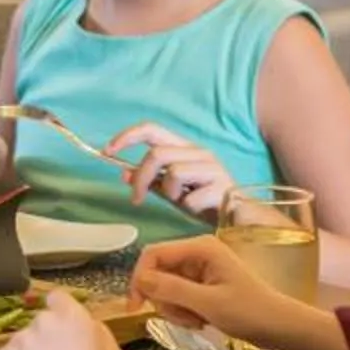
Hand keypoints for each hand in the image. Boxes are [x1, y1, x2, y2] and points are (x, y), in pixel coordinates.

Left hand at [0, 293, 129, 349]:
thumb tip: (83, 327)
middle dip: (43, 341)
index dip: (58, 315)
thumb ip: (94, 331)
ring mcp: (23, 338)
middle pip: (39, 324)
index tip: (60, 331)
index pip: (57, 299)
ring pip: (20, 343)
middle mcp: (46, 321)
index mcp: (74, 316)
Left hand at [105, 122, 233, 217]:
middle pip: (157, 153)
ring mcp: (213, 168)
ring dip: (169, 193)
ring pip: (174, 173)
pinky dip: (189, 208)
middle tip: (136, 199)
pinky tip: (199, 209)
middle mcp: (199, 152)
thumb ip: (151, 181)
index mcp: (185, 148)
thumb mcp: (172, 192)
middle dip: (141, 178)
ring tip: (181, 202)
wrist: (242, 219)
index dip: (127, 136)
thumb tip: (124, 172)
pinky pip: (191, 198)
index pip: (152, 129)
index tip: (107, 151)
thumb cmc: (206, 202)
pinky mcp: (223, 188)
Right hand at [130, 235, 264, 334]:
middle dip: (164, 300)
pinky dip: (183, 312)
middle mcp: (197, 253)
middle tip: (184, 319)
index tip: (135, 308)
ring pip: (166, 287)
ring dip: (175, 309)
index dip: (139, 278)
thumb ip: (172, 290)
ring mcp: (200, 269)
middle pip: (158, 272)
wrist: (279, 327)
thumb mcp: (208, 303)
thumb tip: (139, 280)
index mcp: (200, 248)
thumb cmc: (249, 312)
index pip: (154, 254)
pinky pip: (178, 296)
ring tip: (197, 322)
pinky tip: (201, 321)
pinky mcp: (203, 284)